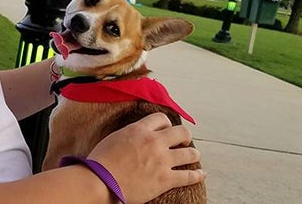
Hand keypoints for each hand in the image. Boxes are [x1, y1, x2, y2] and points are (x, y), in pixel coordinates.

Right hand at [87, 113, 204, 202]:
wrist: (100, 182)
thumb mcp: (115, 138)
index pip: (161, 118)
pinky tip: (201, 174)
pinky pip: (188, 176)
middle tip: (184, 140)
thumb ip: (131, 135)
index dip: (166, 123)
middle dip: (184, 136)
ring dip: (193, 154)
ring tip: (194, 156)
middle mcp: (154, 142)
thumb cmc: (101, 162)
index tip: (167, 129)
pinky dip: (197, 175)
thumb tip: (137, 136)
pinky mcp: (165, 179)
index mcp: (139, 130)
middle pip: (181, 132)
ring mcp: (162, 161)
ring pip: (189, 153)